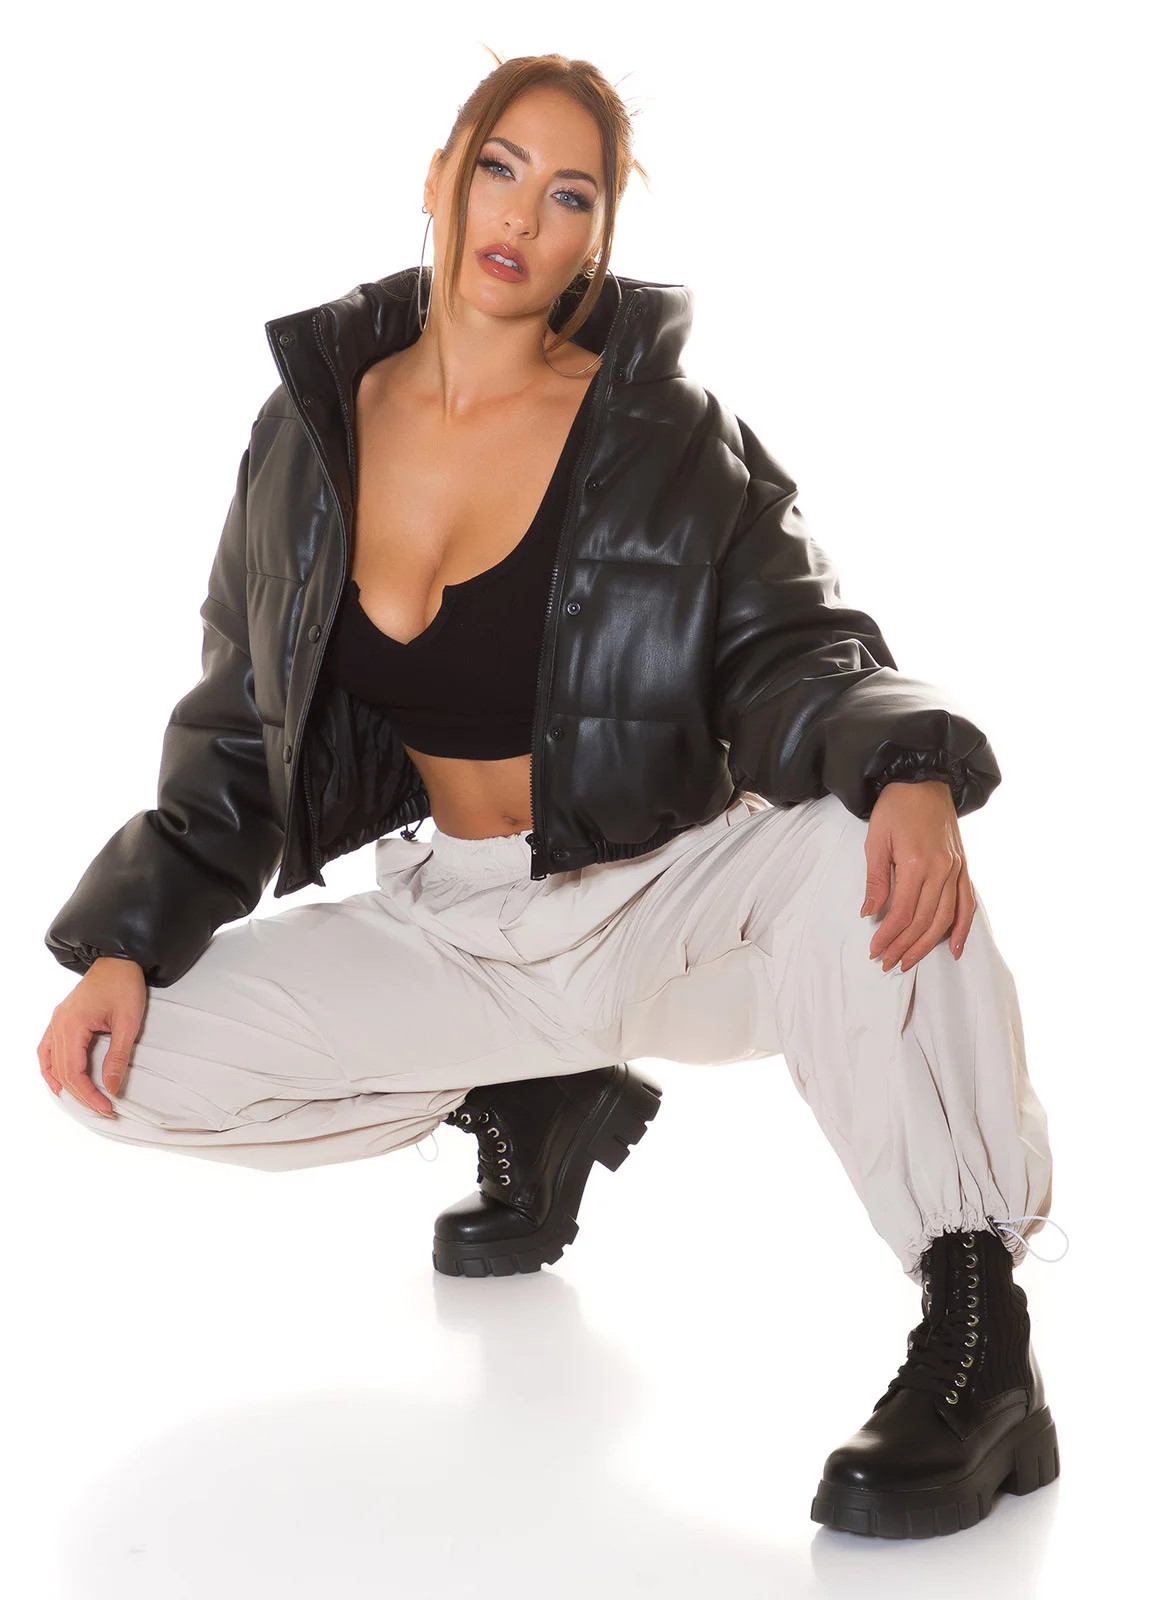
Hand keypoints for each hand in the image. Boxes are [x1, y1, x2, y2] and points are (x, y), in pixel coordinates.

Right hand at [38, 957, 146, 1117]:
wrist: (119, 959)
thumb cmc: (124, 985)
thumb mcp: (128, 1022)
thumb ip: (118, 1056)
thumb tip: (111, 1087)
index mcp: (72, 1025)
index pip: (74, 1072)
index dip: (89, 1095)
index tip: (107, 1107)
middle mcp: (58, 1024)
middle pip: (62, 1072)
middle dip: (82, 1095)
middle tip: (103, 1109)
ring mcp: (56, 1021)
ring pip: (51, 1063)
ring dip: (64, 1085)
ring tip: (82, 1101)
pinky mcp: (61, 1019)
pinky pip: (47, 1049)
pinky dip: (51, 1068)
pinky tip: (59, 1081)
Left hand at [859, 780, 975, 971]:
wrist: (924, 779)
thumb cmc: (895, 807)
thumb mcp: (876, 840)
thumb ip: (876, 879)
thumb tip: (871, 912)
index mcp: (917, 863)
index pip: (904, 912)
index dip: (889, 935)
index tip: (875, 950)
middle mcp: (942, 869)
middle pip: (925, 920)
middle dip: (905, 946)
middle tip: (888, 961)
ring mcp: (956, 869)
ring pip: (946, 917)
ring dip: (928, 943)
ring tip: (910, 960)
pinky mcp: (964, 866)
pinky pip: (967, 902)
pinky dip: (963, 927)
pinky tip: (955, 947)